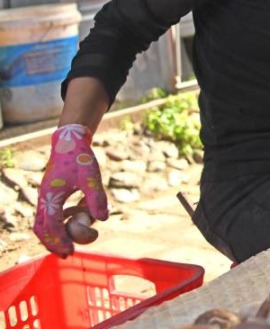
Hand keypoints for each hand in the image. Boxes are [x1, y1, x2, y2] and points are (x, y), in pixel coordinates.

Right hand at [33, 123, 107, 256]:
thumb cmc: (80, 158)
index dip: (60, 240)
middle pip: (41, 228)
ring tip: (69, 243)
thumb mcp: (91, 176)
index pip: (51, 225)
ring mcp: (45, 197)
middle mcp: (44, 198)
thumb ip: (96, 197)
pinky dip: (58, 222)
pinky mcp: (49, 194)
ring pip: (42, 223)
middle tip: (67, 253)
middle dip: (53, 242)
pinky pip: (49, 214)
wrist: (69, 142)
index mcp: (51, 196)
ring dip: (54, 234)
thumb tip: (103, 219)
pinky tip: (76, 217)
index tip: (71, 251)